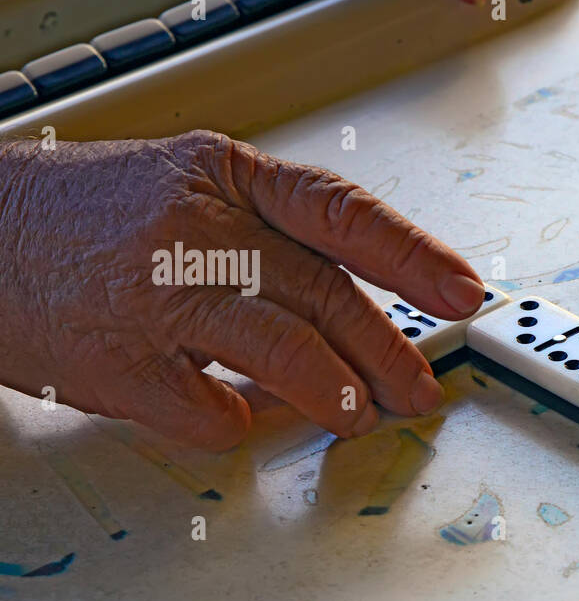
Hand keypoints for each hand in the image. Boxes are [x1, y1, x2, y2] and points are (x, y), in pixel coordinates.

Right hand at [0, 129, 484, 449]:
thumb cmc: (94, 220)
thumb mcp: (191, 191)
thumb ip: (272, 240)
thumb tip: (357, 316)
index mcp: (225, 176)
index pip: (341, 211)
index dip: (412, 255)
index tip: (462, 292)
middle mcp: (197, 228)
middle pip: (324, 292)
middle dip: (386, 350)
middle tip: (417, 389)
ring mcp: (156, 295)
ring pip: (282, 348)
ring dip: (334, 391)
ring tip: (356, 415)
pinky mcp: (119, 363)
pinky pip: (209, 410)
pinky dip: (238, 424)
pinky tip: (240, 417)